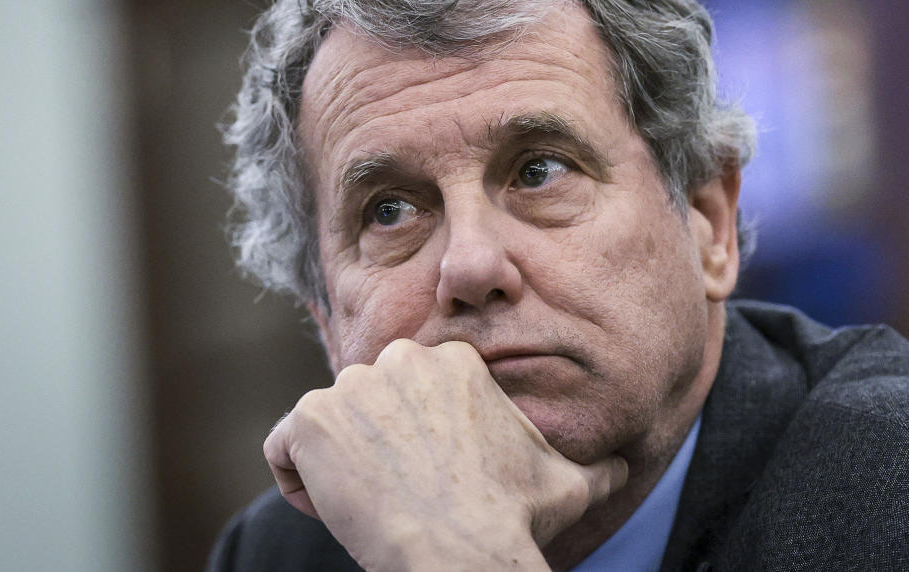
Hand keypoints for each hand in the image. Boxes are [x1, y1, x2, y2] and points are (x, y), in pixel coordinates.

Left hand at [263, 339, 627, 570]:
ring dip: (339, 467)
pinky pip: (284, 449)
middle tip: (404, 497)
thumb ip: (594, 465)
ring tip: (375, 507)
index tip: (433, 483)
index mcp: (452, 362)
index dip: (416, 445)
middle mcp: (400, 358)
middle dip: (376, 450)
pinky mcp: (310, 420)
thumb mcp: (566, 483)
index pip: (409, 395)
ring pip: (327, 426)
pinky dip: (299, 482)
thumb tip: (624, 466)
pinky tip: (338, 509)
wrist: (461, 550)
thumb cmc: (512, 517)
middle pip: (368, 406)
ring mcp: (350, 385)